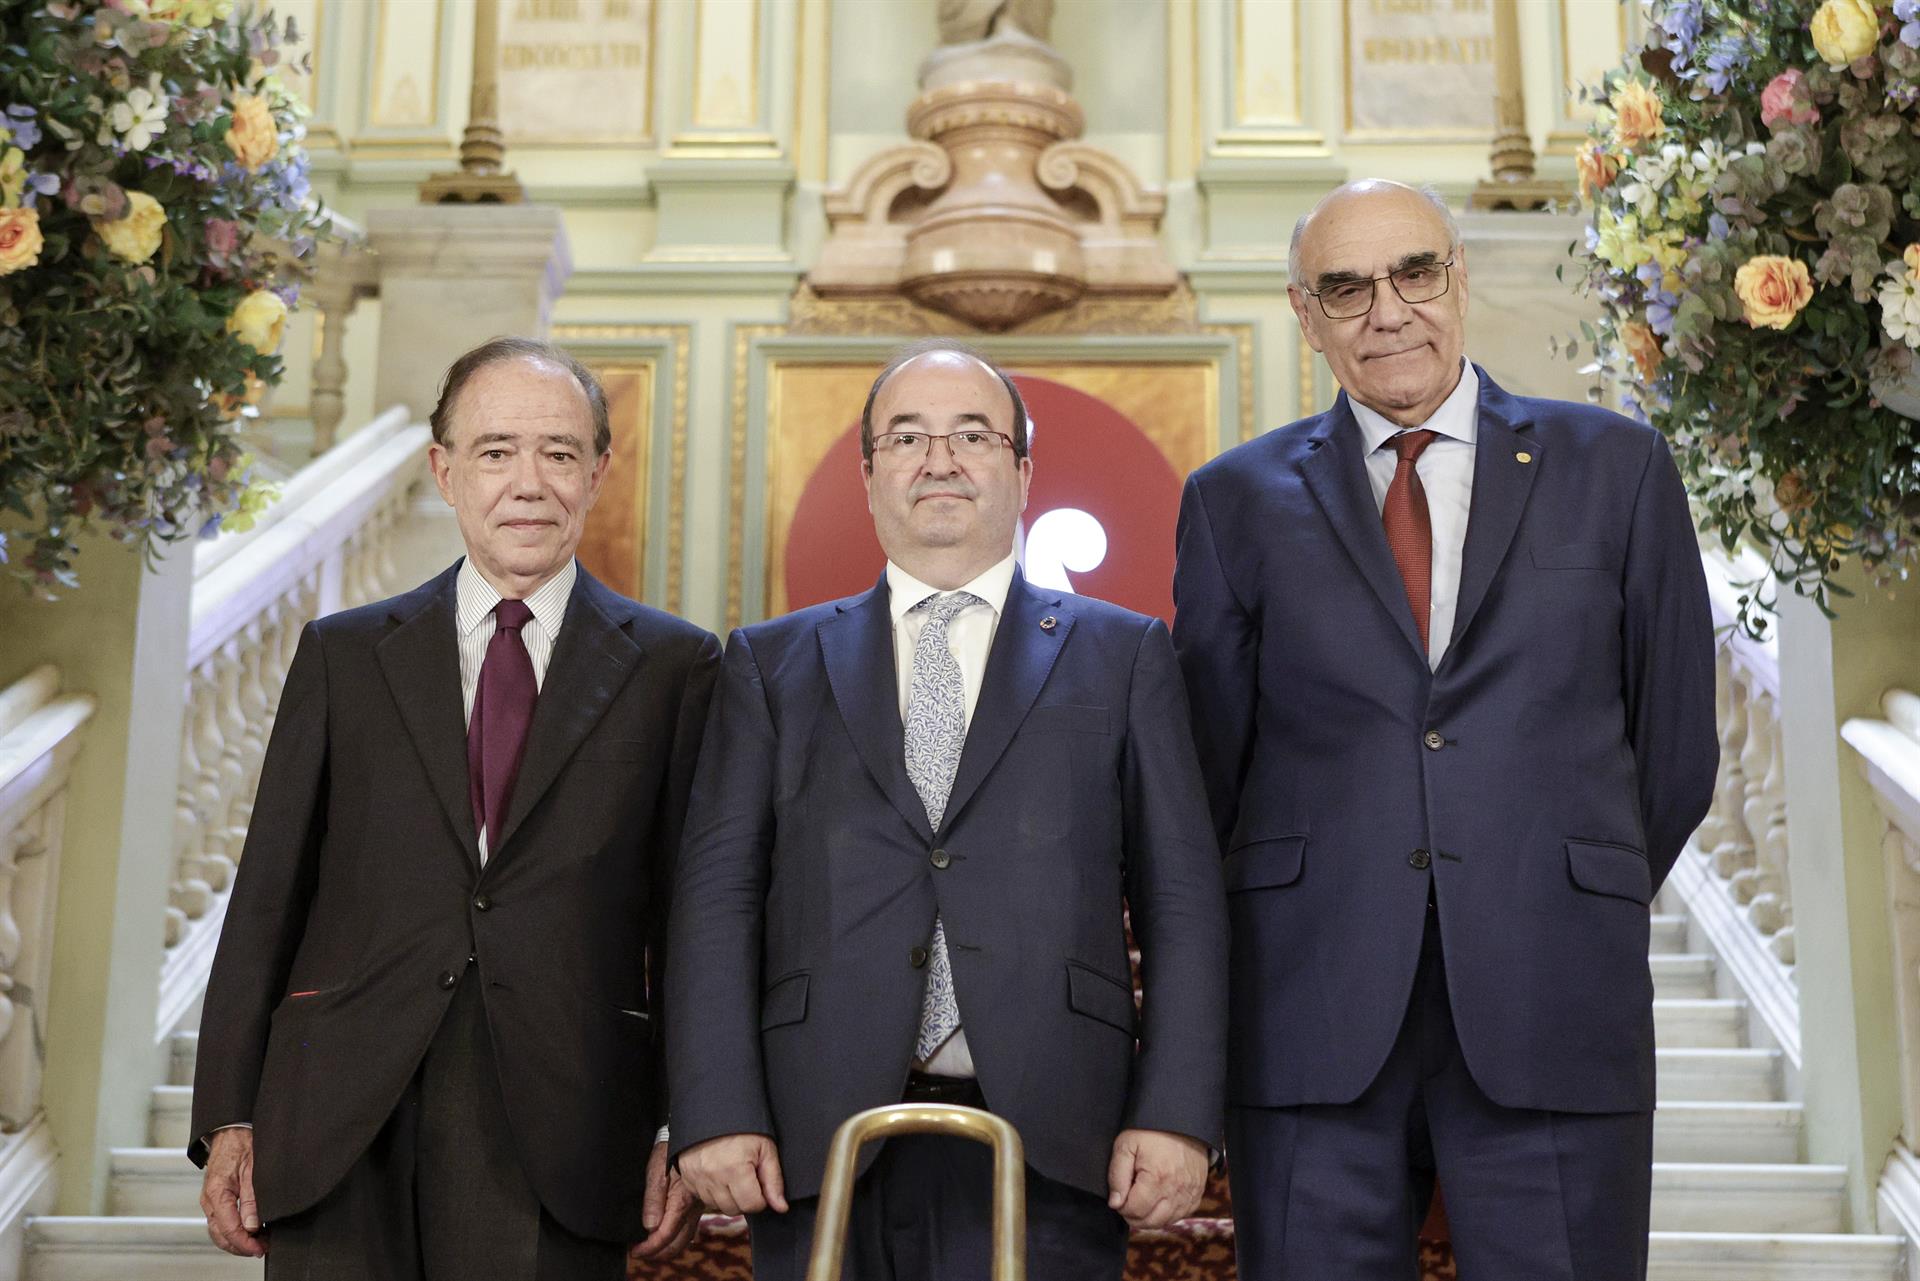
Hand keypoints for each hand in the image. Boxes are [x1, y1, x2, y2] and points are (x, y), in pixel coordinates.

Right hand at [200, 1128, 266, 1257]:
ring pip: (219, 1232)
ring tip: (258, 1243)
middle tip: (262, 1249)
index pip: (229, 1229)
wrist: (230, 1131)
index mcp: (216, 1194)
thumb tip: (252, 1226)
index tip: (260, 1249)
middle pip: (221, 1236)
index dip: (245, 1243)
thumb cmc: (241, 1144)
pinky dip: (233, 1231)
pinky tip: (249, 1231)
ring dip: (237, 1241)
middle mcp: (209, 1200)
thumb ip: (252, 1199)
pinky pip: (220, 1222)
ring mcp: (209, 1201)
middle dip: (241, 1247)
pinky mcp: (214, 1199)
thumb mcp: (253, 1170)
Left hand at [629, 1140, 700, 1260]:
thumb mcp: (658, 1169)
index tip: (635, 1251)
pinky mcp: (698, 1203)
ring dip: (667, 1246)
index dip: (649, 1248)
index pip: (665, 1235)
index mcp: (682, 1202)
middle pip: (677, 1243)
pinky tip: (664, 1232)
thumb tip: (649, 1226)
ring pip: (684, 1238)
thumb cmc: (672, 1148)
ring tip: (649, 1245)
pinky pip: (688, 1228)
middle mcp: (693, 1208)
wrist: (693, 1135)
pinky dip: (675, 1236)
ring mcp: (697, 1207)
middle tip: (640, 1252)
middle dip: (658, 1252)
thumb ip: (654, 1198)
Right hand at [676, 1133, 787, 1216]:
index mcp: (734, 1169)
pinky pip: (703, 1198)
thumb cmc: (742, 1127)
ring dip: (729, 1197)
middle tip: (749, 1178)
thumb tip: (781, 1207)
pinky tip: (720, 1176)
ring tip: (734, 1175)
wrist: (714, 1110)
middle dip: (745, 1198)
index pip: (752, 1205)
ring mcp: (697, 1179)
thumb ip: (774, 1180)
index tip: (760, 1183)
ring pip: (718, 1206)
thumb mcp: (765, 1148)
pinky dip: (714, 1192)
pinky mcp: (688, 1179)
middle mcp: (713, 1177)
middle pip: (734, 1209)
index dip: (761, 1198)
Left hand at [1106, 1128, 1207, 1229]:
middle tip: (1128, 1199)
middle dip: (1133, 1215)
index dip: (1121, 1206)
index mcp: (1157, 1178)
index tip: (1120, 1195)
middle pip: (1150, 1221)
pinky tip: (1158, 1201)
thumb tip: (1115, 1203)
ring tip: (1141, 1200)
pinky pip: (1180, 1216)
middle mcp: (1176, 1190)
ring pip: (1165, 1222)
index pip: (1134, 1211)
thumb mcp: (1126, 1145)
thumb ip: (1117, 1176)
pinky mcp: (1197, 1194)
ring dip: (1149, 1217)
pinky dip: (1166, 1214)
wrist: (1182, 1121)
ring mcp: (1189, 1194)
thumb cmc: (1152, 1131)